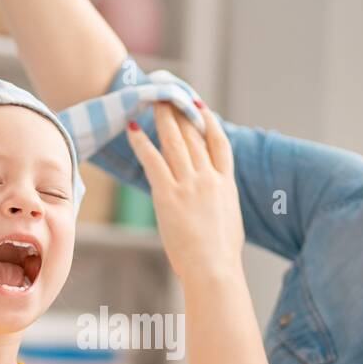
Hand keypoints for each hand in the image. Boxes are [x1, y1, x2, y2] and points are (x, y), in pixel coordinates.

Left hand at [126, 101, 243, 284]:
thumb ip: (221, 209)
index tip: (199, 109)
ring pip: (175, 142)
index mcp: (227, 185)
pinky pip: (153, 160)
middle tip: (169, 95)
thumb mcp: (229, 225)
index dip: (209, 123)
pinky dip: (142, 142)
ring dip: (163, 119)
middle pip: (194, 137)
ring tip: (153, 101)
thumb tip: (214, 212)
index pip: (220, 145)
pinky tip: (133, 128)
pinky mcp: (169, 194)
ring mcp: (190, 184)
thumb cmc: (221, 259)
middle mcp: (209, 179)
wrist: (214, 268)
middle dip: (181, 114)